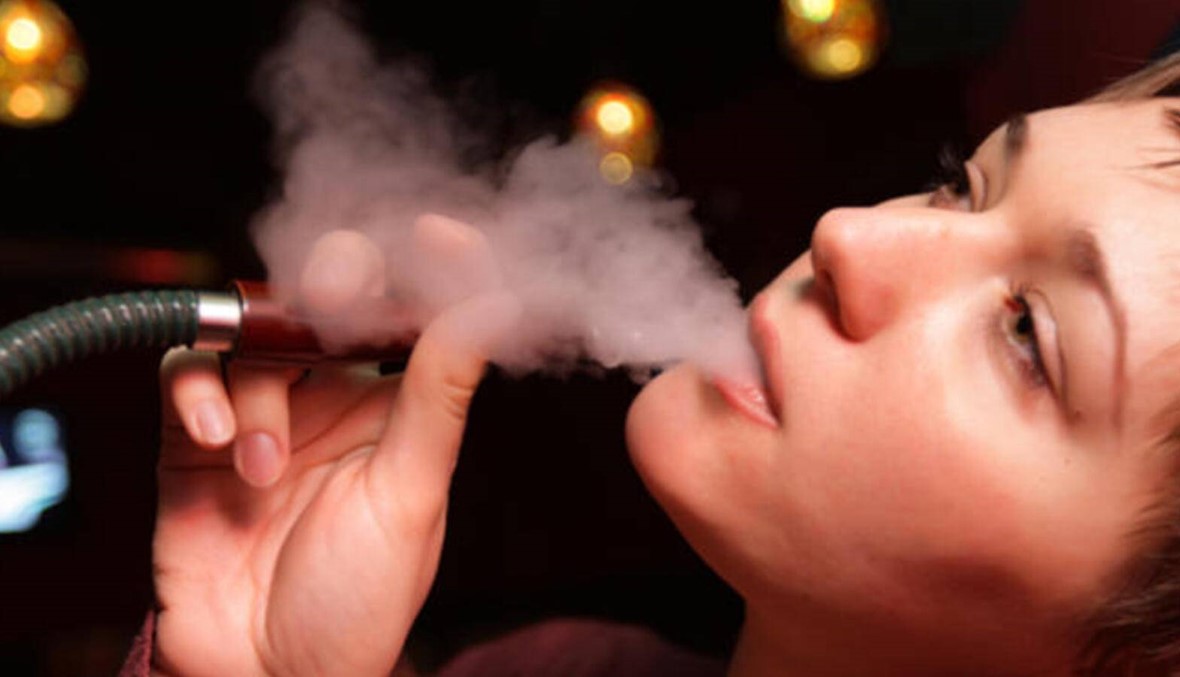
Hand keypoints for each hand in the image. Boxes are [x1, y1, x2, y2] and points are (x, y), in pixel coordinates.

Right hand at [151, 219, 513, 675]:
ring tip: (265, 467)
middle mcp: (332, 394)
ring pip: (255, 330)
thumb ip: (439, 393)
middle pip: (328, 292)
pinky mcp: (195, 434)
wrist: (270, 673)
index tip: (442, 232)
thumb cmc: (356, 599)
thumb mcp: (410, 491)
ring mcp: (265, 409)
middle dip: (331, 279)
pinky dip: (201, 395)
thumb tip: (496, 302)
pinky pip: (188, 373)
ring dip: (259, 384)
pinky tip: (220, 444)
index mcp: (397, 404)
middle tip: (333, 297)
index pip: (415, 309)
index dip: (432, 263)